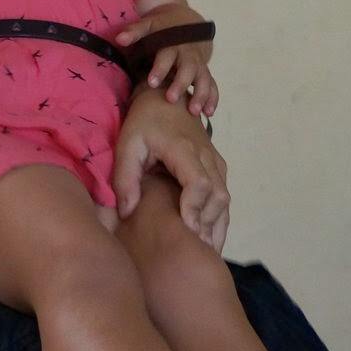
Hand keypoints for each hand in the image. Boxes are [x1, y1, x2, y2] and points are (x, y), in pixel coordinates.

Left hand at [112, 88, 229, 249]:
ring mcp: (215, 161)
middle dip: (207, 224)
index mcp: (183, 148)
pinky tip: (207, 240)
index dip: (195, 208)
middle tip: (192, 250)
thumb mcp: (127, 145)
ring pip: (225, 198)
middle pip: (218, 196)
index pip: (200, 183)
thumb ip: (125, 178)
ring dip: (215, 225)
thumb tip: (127, 212)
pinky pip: (224, 196)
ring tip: (200, 252)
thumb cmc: (144, 123)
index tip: (187, 231)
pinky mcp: (218, 167)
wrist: (166, 98)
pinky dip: (218, 219)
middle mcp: (206, 155)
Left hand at [115, 3, 218, 116]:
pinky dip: (212, 98)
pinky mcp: (205, 72)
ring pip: (204, 79)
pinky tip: (209, 113)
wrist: (184, 23)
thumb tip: (119, 39)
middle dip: (181, 84)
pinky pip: (212, 85)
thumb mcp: (147, 25)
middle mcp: (188, 55)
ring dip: (201, 94)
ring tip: (194, 112)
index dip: (160, 68)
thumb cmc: (161, 28)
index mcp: (172, 44)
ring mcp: (199, 65)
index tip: (152, 82)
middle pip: (188, 69)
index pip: (167, 56)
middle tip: (171, 99)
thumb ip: (133, 32)